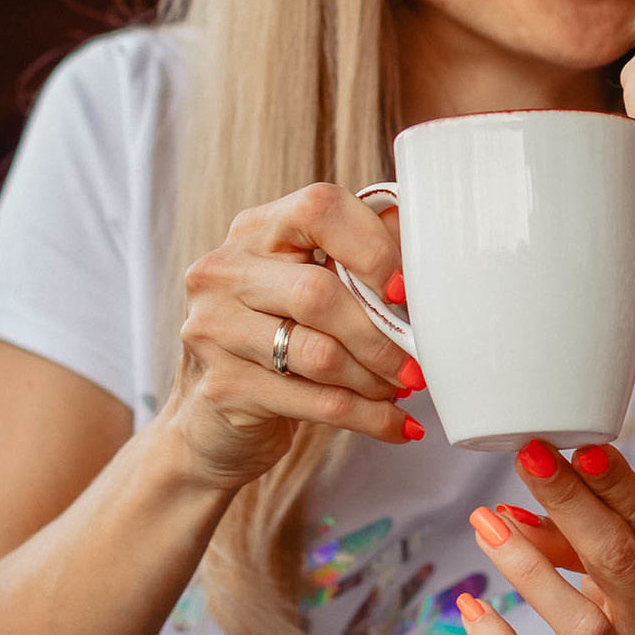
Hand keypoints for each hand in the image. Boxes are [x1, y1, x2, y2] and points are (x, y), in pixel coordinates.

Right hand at [160, 181, 422, 488]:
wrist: (209, 421)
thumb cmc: (280, 334)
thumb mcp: (312, 282)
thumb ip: (360, 254)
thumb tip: (425, 239)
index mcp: (255, 230)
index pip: (319, 209)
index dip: (373, 247)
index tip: (406, 288)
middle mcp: (223, 271)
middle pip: (318, 292)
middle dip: (381, 333)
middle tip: (417, 359)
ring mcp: (213, 330)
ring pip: (320, 354)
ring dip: (377, 377)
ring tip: (404, 386)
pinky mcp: (223, 388)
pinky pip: (316, 403)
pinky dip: (368, 416)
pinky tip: (398, 425)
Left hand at [460, 440, 634, 634]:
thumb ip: (588, 554)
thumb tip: (523, 510)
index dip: (611, 482)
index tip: (573, 444)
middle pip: (617, 560)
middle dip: (570, 503)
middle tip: (528, 458)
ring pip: (580, 621)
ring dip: (529, 568)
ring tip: (485, 525)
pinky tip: (471, 610)